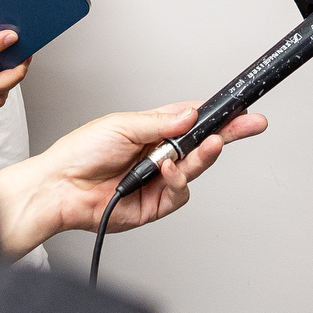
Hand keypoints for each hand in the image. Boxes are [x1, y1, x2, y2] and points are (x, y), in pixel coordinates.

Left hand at [44, 100, 264, 234]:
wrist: (60, 188)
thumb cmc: (81, 152)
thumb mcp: (122, 125)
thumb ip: (161, 123)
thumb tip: (191, 115)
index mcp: (153, 130)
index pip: (193, 119)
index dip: (216, 115)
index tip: (239, 109)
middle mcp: (160, 154)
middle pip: (203, 143)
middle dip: (229, 133)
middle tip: (252, 124)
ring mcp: (160, 179)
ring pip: (196, 168)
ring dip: (203, 156)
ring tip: (209, 144)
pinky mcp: (156, 204)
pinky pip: (180, 193)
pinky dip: (177, 179)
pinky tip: (167, 170)